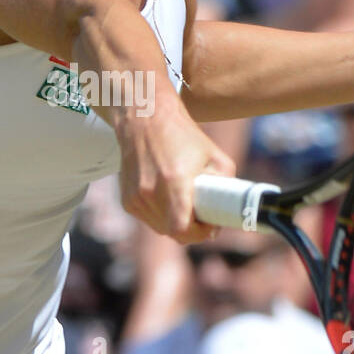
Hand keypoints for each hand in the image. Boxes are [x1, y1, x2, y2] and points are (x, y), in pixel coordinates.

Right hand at [116, 95, 234, 243]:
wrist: (145, 119)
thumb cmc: (183, 135)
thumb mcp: (215, 155)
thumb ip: (226, 185)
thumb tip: (224, 215)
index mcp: (173, 181)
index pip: (182, 229)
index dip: (199, 233)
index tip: (209, 225)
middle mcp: (150, 192)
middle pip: (172, 232)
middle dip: (190, 229)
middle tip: (201, 215)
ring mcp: (135, 197)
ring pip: (159, 228)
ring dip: (174, 222)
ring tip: (184, 203)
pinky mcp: (127, 199)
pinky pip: (148, 219)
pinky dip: (160, 215)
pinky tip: (167, 196)